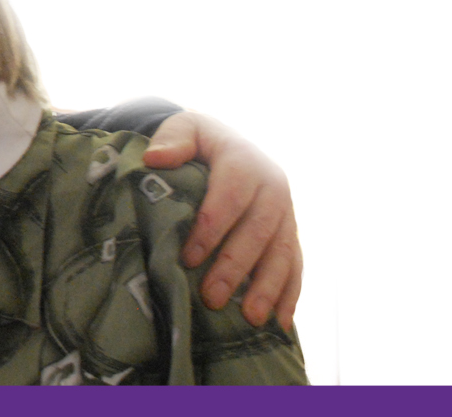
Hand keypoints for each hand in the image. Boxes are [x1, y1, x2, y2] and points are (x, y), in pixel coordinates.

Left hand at [143, 111, 300, 329]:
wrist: (228, 141)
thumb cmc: (199, 140)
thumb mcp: (185, 129)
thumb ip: (173, 139)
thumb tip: (155, 157)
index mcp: (245, 160)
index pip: (230, 197)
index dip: (211, 228)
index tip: (189, 258)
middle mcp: (273, 187)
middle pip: (258, 231)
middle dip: (235, 266)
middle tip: (212, 297)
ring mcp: (286, 212)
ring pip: (282, 252)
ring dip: (268, 287)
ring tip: (250, 318)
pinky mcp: (291, 232)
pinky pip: (295, 264)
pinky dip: (290, 294)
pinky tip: (280, 322)